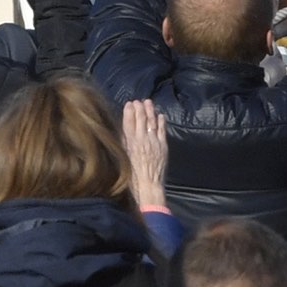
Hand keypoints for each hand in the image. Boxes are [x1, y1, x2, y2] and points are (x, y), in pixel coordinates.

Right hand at [122, 97, 171, 211]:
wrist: (148, 186)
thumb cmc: (131, 176)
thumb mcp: (123, 157)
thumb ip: (124, 143)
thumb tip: (123, 130)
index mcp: (129, 142)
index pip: (128, 121)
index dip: (129, 111)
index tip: (129, 103)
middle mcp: (141, 139)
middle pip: (141, 118)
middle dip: (140, 108)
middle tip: (139, 101)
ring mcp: (154, 141)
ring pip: (152, 121)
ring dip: (150, 111)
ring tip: (148, 102)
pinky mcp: (163, 146)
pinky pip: (162, 130)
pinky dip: (161, 121)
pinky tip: (160, 115)